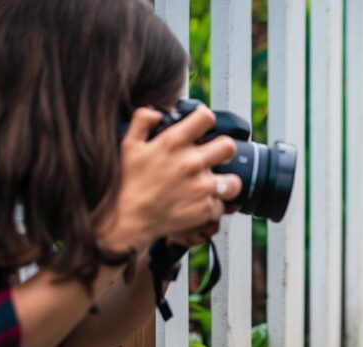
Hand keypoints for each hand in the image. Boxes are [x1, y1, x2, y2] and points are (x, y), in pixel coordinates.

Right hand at [99, 106, 242, 252]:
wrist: (127, 218)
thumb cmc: (127, 182)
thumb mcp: (128, 144)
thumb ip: (142, 120)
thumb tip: (159, 112)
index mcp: (174, 143)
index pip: (206, 118)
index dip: (206, 120)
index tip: (202, 127)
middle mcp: (192, 163)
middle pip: (229, 147)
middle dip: (223, 151)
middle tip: (214, 158)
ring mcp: (201, 187)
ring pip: (234, 181)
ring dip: (226, 183)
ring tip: (214, 185)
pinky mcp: (205, 209)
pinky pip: (222, 206)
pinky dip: (213, 206)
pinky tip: (201, 204)